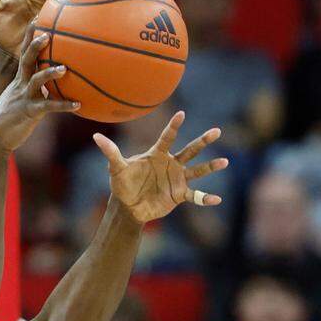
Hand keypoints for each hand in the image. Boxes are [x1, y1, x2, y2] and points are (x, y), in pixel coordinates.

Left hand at [0, 0, 56, 57]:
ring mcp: (49, 17)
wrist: (7, 50)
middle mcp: (42, 3)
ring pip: (61, 6)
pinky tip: (60, 21)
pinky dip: (62, 21)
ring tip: (56, 2)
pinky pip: (60, 25)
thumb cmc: (0, 28)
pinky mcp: (52, 31)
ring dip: (60, 2)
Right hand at [0, 29, 79, 152]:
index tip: (39, 16)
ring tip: (64, 69)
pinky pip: (48, 107)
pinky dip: (64, 105)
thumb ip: (40, 88)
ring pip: (36, 81)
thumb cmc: (11, 116)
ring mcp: (24, 97)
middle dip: (36, 45)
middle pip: (27, 59)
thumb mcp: (24, 97)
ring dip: (50, 74)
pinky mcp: (30, 112)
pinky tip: (78, 105)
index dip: (31, 34)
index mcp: (21, 78)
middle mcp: (21, 84)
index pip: (25, 51)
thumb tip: (60, 80)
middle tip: (48, 33)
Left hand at [93, 111, 228, 223]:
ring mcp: (177, 179)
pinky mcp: (179, 194)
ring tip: (225, 161)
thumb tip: (95, 136)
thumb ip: (110, 152)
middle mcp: (171, 164)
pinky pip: (195, 196)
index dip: (173, 126)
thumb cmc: (122, 184)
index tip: (181, 114)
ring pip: (197, 170)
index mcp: (157, 155)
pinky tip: (216, 199)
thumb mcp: (116, 168)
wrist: (128, 206)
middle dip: (203, 141)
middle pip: (190, 150)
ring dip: (210, 166)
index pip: (167, 138)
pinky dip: (205, 198)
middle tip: (217, 131)